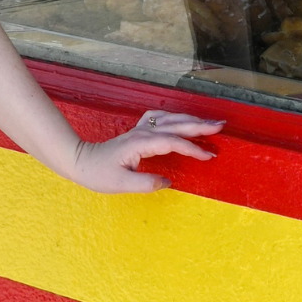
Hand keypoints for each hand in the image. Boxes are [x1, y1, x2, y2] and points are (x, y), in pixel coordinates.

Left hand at [69, 110, 224, 193]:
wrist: (80, 161)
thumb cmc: (98, 173)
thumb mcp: (121, 184)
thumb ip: (146, 183)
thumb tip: (168, 182)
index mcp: (140, 143)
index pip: (172, 142)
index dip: (192, 148)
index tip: (209, 156)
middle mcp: (142, 133)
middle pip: (175, 125)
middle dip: (199, 125)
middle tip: (220, 126)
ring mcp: (140, 130)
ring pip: (170, 119)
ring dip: (190, 120)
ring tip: (209, 124)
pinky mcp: (138, 132)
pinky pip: (160, 119)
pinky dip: (175, 118)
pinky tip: (181, 120)